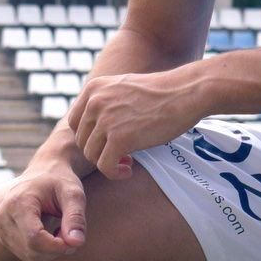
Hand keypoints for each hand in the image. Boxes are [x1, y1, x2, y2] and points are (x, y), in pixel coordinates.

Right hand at [0, 164, 88, 260]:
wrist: (43, 173)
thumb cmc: (60, 181)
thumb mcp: (74, 193)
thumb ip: (76, 217)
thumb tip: (76, 242)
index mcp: (18, 202)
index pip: (34, 238)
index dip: (57, 246)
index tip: (75, 241)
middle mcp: (3, 216)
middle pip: (32, 250)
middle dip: (57, 249)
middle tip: (72, 233)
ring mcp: (1, 227)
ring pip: (30, 257)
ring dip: (51, 252)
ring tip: (62, 231)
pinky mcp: (4, 236)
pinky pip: (27, 256)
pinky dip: (44, 252)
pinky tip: (50, 234)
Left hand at [67, 69, 206, 179]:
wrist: (185, 92)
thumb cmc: (161, 92)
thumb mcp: (123, 87)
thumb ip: (105, 101)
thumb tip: (95, 127)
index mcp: (94, 89)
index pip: (75, 122)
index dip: (90, 137)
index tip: (109, 142)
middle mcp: (95, 103)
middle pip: (82, 140)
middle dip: (99, 152)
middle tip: (122, 155)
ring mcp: (105, 120)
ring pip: (91, 155)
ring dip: (108, 163)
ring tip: (127, 162)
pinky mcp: (119, 139)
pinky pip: (105, 166)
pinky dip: (114, 173)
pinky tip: (129, 170)